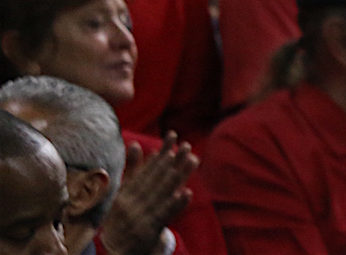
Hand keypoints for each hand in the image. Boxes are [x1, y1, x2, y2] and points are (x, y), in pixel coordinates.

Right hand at [99, 133, 197, 254]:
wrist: (116, 249)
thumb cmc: (122, 215)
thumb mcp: (124, 192)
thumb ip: (132, 169)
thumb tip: (135, 143)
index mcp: (124, 193)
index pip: (145, 170)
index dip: (160, 153)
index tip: (172, 138)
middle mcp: (129, 204)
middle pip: (155, 179)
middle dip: (173, 161)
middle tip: (187, 145)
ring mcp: (138, 217)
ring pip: (162, 194)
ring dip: (179, 177)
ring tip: (192, 161)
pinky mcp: (148, 231)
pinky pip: (164, 215)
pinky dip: (176, 204)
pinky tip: (187, 193)